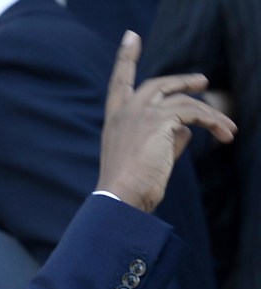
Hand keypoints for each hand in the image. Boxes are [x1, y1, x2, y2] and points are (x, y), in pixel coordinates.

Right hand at [96, 31, 236, 212]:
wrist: (120, 197)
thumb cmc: (130, 186)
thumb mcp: (147, 158)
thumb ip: (166, 140)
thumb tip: (188, 131)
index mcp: (114, 121)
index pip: (119, 84)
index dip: (126, 60)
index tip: (131, 38)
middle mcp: (125, 112)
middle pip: (156, 84)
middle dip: (180, 80)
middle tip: (201, 81)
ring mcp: (141, 113)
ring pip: (182, 100)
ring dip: (209, 112)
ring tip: (227, 128)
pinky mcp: (160, 120)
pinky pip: (195, 113)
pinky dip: (214, 122)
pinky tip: (224, 134)